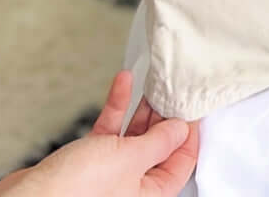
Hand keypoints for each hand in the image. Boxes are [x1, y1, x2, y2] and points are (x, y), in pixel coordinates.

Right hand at [0, 71, 198, 196]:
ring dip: (141, 108)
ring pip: (133, 137)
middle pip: (158, 148)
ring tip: (151, 83)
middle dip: (164, 116)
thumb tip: (182, 129)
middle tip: (171, 89)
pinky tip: (122, 82)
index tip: (193, 106)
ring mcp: (109, 175)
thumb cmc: (75, 191)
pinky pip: (110, 132)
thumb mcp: (129, 159)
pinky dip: (116, 108)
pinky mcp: (88, 163)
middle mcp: (131, 188)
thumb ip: (159, 142)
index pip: (182, 164)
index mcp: (149, 196)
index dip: (189, 134)